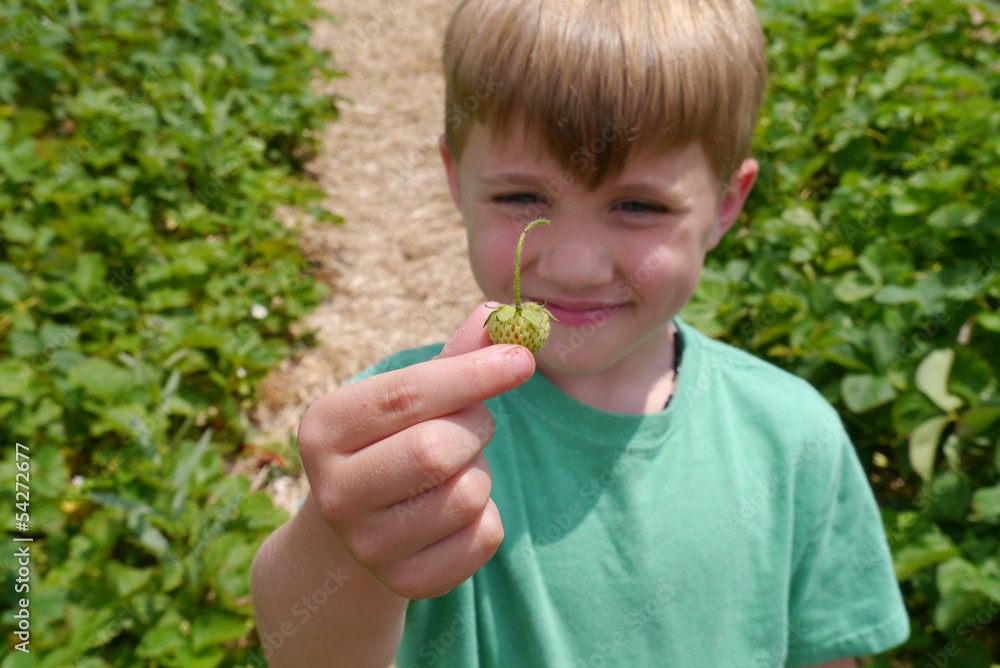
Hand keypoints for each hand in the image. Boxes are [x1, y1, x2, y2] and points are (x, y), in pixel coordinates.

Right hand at [297, 303, 534, 598]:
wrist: (354, 530)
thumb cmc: (390, 441)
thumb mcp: (407, 397)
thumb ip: (453, 357)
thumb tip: (498, 315)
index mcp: (324, 428)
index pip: (406, 395)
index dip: (472, 373)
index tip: (522, 358)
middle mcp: (334, 492)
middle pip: (437, 450)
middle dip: (475, 426)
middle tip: (473, 423)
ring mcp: (367, 545)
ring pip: (468, 494)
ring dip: (481, 471)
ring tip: (456, 468)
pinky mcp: (407, 582)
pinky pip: (484, 536)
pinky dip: (488, 515)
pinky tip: (457, 509)